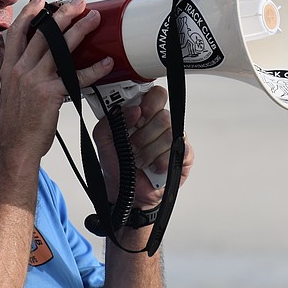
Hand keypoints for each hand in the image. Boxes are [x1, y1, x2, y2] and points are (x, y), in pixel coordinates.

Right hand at [0, 0, 113, 159]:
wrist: (14, 147)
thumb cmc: (16, 124)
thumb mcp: (12, 92)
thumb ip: (24, 75)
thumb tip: (41, 64)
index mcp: (9, 68)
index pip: (17, 33)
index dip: (29, 14)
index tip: (41, 1)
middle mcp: (20, 70)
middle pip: (42, 33)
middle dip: (61, 14)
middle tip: (77, 2)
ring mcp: (35, 80)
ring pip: (60, 48)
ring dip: (79, 30)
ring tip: (94, 18)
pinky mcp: (50, 95)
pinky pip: (76, 78)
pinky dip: (94, 69)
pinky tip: (107, 62)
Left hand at [93, 85, 193, 209]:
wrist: (126, 192)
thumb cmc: (117, 164)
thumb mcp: (103, 139)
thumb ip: (110, 120)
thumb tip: (132, 110)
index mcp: (144, 115)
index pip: (156, 95)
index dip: (148, 104)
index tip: (137, 118)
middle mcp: (161, 124)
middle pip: (164, 115)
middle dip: (144, 134)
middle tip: (134, 144)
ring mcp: (174, 139)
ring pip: (169, 134)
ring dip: (150, 151)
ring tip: (140, 160)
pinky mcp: (184, 156)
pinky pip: (179, 151)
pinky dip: (162, 161)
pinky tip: (154, 167)